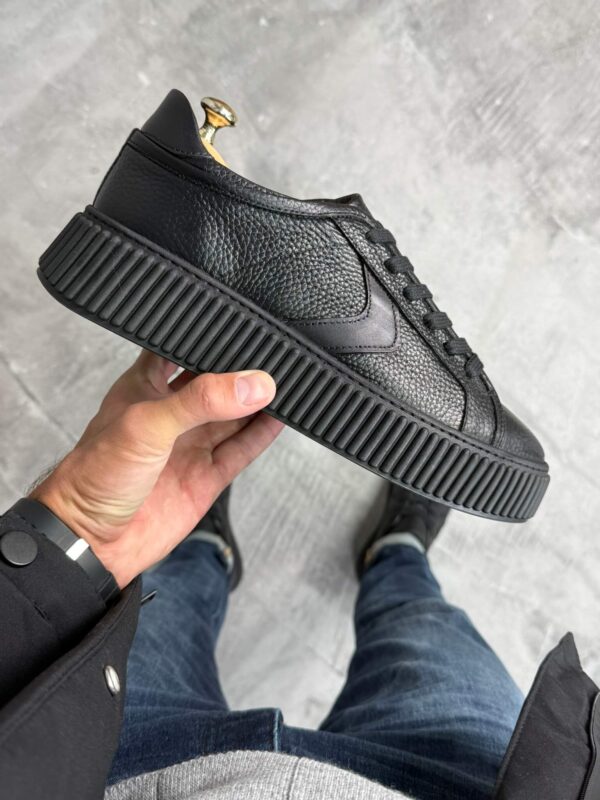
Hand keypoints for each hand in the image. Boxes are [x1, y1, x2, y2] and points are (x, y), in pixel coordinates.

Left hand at [30, 351, 282, 587]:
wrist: (92, 542)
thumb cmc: (96, 476)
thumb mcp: (147, 423)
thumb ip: (201, 400)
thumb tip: (252, 384)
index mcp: (145, 386)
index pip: (182, 349)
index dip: (208, 336)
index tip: (242, 325)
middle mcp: (171, 412)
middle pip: (217, 383)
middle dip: (242, 370)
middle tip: (274, 356)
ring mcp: (190, 444)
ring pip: (234, 415)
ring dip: (257, 401)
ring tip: (287, 382)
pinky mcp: (206, 476)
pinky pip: (242, 449)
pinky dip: (262, 434)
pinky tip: (281, 418)